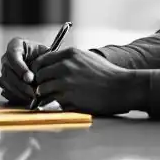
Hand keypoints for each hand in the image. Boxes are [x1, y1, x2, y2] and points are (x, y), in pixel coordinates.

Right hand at [0, 37, 50, 105]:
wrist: (40, 61)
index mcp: (15, 45)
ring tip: (31, 96)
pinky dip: (15, 95)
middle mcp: (6, 57)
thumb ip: (42, 60)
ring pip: (5, 82)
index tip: (30, 78)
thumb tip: (34, 76)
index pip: (13, 56)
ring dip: (18, 91)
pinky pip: (5, 89)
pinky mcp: (4, 81)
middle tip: (32, 91)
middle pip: (8, 71)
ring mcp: (3, 70)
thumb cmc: (42, 55)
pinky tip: (25, 98)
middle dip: (20, 83)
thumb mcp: (44, 52)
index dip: (20, 68)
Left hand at [32, 47, 147, 115]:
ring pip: (43, 90)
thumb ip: (69, 59)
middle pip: (39, 76)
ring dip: (47, 96)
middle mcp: (65, 66)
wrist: (122, 87)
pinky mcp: (70, 98)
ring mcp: (66, 83)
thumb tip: (53, 65)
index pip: (41, 60)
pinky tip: (70, 103)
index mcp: (69, 54)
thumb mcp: (86, 58)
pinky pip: (54, 103)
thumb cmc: (107, 73)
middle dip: (40, 83)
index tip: (40, 76)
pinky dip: (58, 105)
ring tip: (57, 97)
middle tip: (45, 89)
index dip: (38, 70)